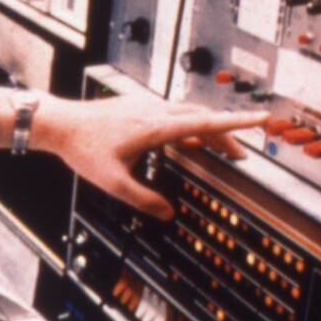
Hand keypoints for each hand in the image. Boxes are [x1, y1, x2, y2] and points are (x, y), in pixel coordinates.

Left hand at [23, 94, 267, 219]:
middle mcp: (154, 111)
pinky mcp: (137, 106)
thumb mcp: (112, 181)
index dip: (237, 123)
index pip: (206, 123)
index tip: (262, 119)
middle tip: (240, 155)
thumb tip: (168, 213)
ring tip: (219, 150)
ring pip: (188, 114)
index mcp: (155, 127)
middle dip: (226, 135)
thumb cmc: (81, 148)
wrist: (58, 123)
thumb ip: (142, 199)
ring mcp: (146, 106)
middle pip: (202, 119)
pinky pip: (173, 113)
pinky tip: (186, 142)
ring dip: (207, 130)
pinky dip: (188, 126)